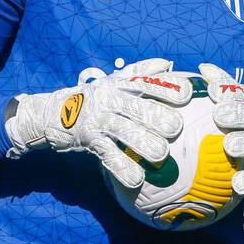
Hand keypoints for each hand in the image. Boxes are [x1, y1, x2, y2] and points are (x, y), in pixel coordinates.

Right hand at [5, 59, 192, 187]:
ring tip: (161, 155)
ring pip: (122, 130)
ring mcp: (98, 120)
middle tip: (176, 128)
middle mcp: (110, 100)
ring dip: (142, 143)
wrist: (55, 113)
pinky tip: (137, 179)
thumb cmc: (95, 97)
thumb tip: (166, 63)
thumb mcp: (115, 82)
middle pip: (135, 106)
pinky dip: (122, 168)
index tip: (188, 94)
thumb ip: (140, 73)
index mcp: (120, 85)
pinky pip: (108, 155)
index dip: (166, 87)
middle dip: (156, 116)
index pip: (145, 82)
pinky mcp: (89, 140)